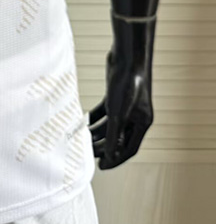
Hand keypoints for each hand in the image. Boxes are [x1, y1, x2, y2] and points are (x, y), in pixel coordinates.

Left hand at [88, 46, 153, 168]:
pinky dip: (94, 118)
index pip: (129, 148)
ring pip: (110, 126)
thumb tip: (108, 154)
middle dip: (103, 147)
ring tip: (82, 140)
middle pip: (118, 138)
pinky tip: (83, 122)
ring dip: (97, 133)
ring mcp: (125, 106)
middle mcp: (135, 117)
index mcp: (142, 123)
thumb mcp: (118, 113)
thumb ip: (113, 135)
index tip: (101, 167)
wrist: (127, 56)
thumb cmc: (128, 83)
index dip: (115, 159)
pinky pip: (104, 113)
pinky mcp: (115, 96)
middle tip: (87, 154)